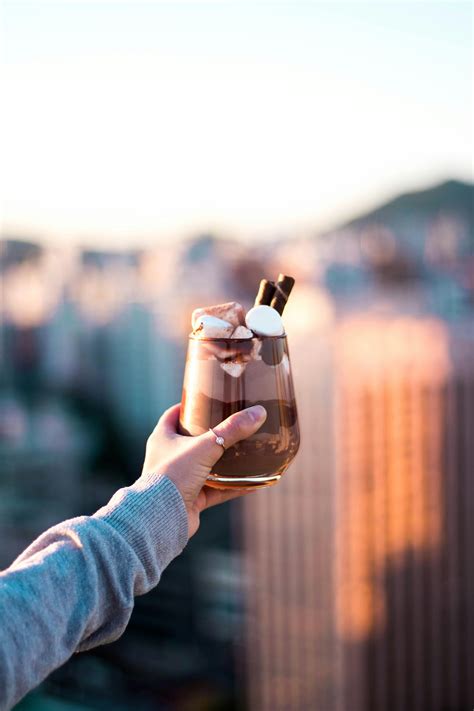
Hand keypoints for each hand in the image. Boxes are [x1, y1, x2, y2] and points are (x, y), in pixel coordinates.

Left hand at [142, 403, 266, 536]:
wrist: (162, 518)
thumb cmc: (174, 475)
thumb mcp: (205, 446)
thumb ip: (232, 430)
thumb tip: (258, 413)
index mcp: (162, 438)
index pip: (173, 415)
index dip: (189, 406)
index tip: (208, 400)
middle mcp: (169, 458)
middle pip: (193, 440)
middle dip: (212, 434)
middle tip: (234, 424)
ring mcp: (181, 479)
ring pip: (207, 466)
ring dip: (226, 462)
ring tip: (247, 451)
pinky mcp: (192, 499)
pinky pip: (218, 490)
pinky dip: (234, 486)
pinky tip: (254, 483)